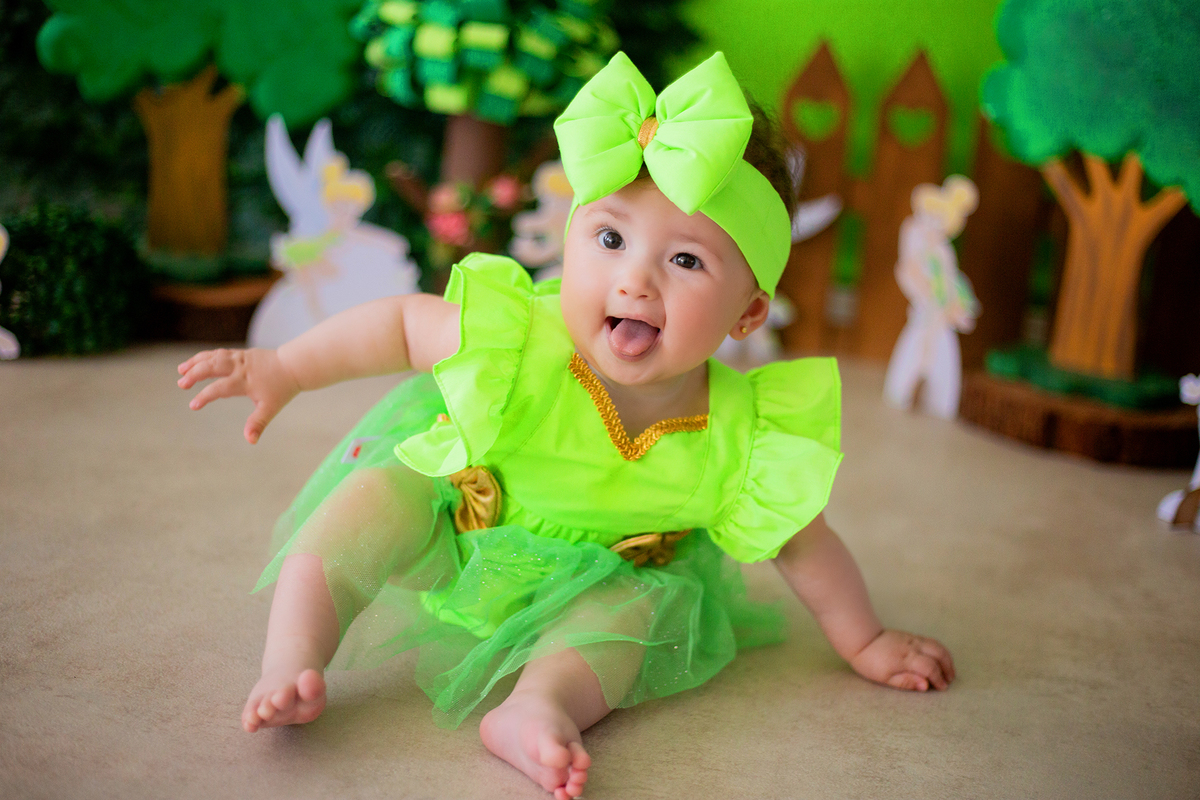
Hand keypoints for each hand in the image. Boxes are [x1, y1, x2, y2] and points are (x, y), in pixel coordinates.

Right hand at [177, 348, 300, 443]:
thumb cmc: (282, 388)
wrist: (294, 366)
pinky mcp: (240, 354)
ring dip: (195, 362)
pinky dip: (205, 356)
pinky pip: (219, 353)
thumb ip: (258, 423)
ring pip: (213, 356)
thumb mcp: (271, 408)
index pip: (219, 388)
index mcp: (245, 381)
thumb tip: (250, 441)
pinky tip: (196, 362)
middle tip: (181, 384)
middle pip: (212, 366)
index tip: (193, 405)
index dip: (205, 396)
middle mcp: (239, 367)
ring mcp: (239, 358)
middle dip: (195, 374)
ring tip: (181, 370)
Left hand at [849, 629, 954, 691]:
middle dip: (948, 667)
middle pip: (938, 653)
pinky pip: (931, 641)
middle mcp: (912, 646)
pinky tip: (939, 660)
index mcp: (905, 658)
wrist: (862, 639)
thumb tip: (926, 685)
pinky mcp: (911, 636)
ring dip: (946, 658)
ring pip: (937, 645)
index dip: (939, 678)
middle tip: (950, 680)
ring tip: (949, 671)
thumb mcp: (884, 678)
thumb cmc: (870, 662)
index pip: (929, 667)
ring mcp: (912, 639)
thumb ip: (906, 682)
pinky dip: (939, 651)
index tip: (942, 688)